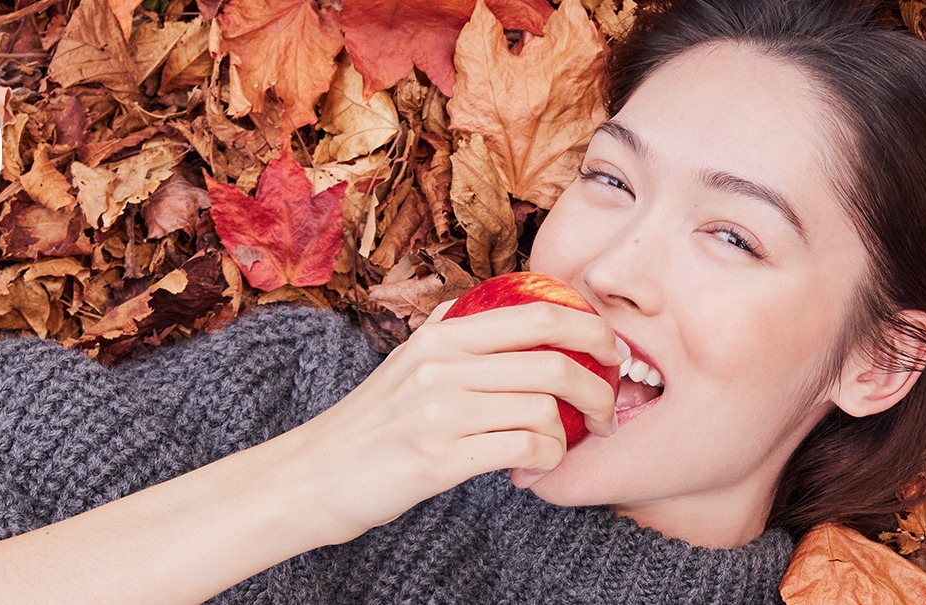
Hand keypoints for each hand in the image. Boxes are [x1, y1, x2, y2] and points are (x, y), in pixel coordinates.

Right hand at [287, 300, 625, 544]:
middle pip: (554, 361)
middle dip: (599, 390)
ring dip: (568, 435)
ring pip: (544, 409)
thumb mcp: (405, 361)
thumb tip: (490, 305)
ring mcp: (440, 411)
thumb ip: (449, 332)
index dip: (592, 330)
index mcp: (443, 335)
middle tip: (606, 412)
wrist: (313, 476)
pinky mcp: (439, 458)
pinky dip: (544, 461)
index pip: (538, 313)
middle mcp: (443, 365)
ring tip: (560, 448)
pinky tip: (533, 469)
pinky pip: (523, 450)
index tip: (612, 353)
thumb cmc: (371, 424)